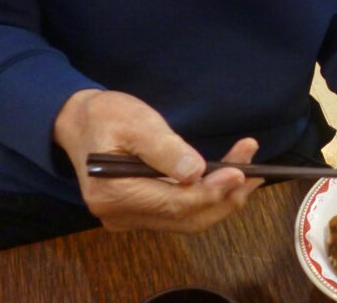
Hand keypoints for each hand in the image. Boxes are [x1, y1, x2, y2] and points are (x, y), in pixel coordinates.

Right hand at [53, 89, 262, 231]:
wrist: (80, 122)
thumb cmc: (107, 116)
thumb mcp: (136, 122)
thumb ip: (165, 149)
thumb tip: (196, 172)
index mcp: (114, 194)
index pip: (175, 203)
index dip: (212, 190)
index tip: (241, 171)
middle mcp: (120, 215)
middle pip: (187, 218)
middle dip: (226, 197)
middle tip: (256, 171)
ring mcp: (129, 218)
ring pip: (188, 220)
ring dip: (222, 199)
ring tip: (250, 173)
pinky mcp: (140, 213)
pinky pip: (180, 214)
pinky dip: (208, 199)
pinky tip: (228, 180)